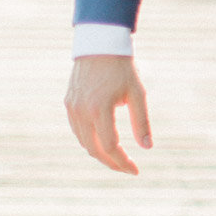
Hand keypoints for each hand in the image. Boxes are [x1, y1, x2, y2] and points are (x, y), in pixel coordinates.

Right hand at [65, 55, 151, 175]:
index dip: (123, 162)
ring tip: (118, 159)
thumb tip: (147, 147)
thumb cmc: (123, 68)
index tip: (136, 170)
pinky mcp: (68, 104)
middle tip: (128, 168)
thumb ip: (142, 122)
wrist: (99, 45)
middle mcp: (82, 111)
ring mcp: (72, 108)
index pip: (110, 146)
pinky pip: (77, 131)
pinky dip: (89, 141)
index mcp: (100, 109)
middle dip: (112, 163)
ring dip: (100, 154)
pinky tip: (103, 144)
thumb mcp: (138, 94)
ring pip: (84, 142)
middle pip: (94, 149)